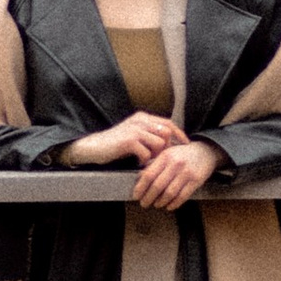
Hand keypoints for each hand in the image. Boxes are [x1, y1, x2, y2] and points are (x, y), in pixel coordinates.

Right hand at [63, 110, 183, 169]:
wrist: (94, 147)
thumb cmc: (116, 143)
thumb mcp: (134, 133)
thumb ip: (149, 134)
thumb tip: (168, 142)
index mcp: (143, 117)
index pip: (168, 123)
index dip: (179, 134)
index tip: (186, 145)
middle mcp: (140, 120)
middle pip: (166, 133)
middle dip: (167, 148)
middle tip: (161, 158)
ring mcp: (135, 130)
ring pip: (159, 144)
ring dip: (156, 155)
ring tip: (147, 160)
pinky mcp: (129, 141)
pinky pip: (147, 154)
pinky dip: (144, 161)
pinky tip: (137, 163)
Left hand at [131, 134, 222, 210]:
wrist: (205, 151)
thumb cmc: (182, 154)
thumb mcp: (167, 154)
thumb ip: (153, 165)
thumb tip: (139, 179)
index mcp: (165, 156)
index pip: (149, 175)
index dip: (140, 188)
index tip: (136, 196)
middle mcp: (175, 164)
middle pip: (157, 186)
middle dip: (148, 198)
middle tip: (144, 204)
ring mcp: (187, 172)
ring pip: (169, 193)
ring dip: (160, 202)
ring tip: (156, 204)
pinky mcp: (196, 180)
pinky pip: (182, 196)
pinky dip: (174, 204)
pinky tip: (169, 206)